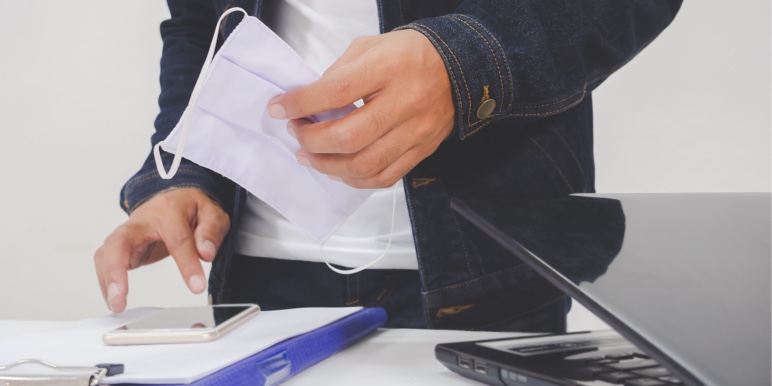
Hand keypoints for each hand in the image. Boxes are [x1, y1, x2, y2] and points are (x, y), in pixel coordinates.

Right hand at [94, 188, 229, 312]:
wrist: (177, 198)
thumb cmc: (192, 208)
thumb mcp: (212, 213)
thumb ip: (211, 231)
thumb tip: (205, 253)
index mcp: (168, 210)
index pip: (177, 239)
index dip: (187, 264)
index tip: (196, 286)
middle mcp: (141, 220)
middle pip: (120, 241)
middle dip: (116, 270)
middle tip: (121, 297)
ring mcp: (128, 232)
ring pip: (107, 252)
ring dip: (107, 279)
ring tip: (116, 305)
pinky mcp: (121, 245)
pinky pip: (106, 261)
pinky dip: (106, 281)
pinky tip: (114, 300)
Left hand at [268, 29, 453, 188]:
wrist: (458, 67)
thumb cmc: (410, 55)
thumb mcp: (370, 47)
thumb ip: (338, 73)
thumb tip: (310, 102)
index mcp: (388, 68)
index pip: (336, 92)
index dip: (301, 104)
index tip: (280, 109)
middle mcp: (405, 102)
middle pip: (349, 136)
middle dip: (312, 141)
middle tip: (297, 133)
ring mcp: (416, 131)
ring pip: (365, 164)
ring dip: (329, 166)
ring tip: (311, 157)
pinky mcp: (422, 150)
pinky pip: (385, 177)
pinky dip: (356, 180)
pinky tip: (340, 170)